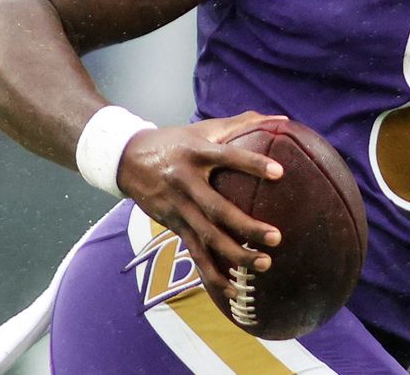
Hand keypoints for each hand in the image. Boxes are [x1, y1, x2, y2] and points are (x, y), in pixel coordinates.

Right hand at [116, 111, 286, 300]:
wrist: (127, 159)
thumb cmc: (175, 141)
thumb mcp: (203, 128)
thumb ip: (242, 123)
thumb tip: (282, 119)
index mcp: (196, 153)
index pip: (228, 157)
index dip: (252, 164)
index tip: (280, 172)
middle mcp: (185, 181)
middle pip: (217, 209)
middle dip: (246, 226)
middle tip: (276, 237)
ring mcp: (177, 207)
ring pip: (207, 237)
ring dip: (235, 254)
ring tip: (264, 263)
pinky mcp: (172, 225)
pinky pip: (194, 253)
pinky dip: (212, 273)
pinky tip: (233, 289)